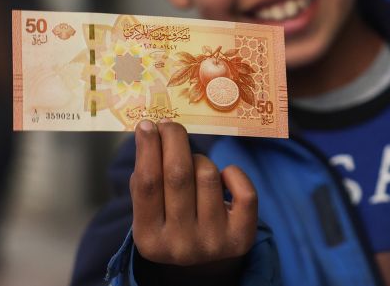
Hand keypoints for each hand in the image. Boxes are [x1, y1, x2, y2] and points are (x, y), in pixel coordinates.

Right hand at [130, 120, 257, 269]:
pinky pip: (244, 191)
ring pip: (209, 175)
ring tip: (195, 164)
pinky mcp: (242, 237)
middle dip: (174, 140)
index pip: (147, 183)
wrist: (204, 265)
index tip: (148, 124)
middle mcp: (181, 245)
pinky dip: (234, 174)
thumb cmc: (172, 224)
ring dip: (201, 159)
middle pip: (178, 175)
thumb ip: (145, 180)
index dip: (147, 148)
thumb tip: (149, 132)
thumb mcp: (150, 213)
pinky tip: (225, 176)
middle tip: (170, 124)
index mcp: (150, 239)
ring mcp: (213, 242)